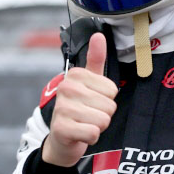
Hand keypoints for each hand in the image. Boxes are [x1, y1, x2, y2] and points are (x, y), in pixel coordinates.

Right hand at [42, 33, 117, 166]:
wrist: (61, 139)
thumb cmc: (79, 109)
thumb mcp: (89, 83)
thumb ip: (96, 60)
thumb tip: (99, 35)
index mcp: (76, 75)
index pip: (112, 90)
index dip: (106, 100)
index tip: (92, 102)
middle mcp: (67, 88)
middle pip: (109, 105)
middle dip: (103, 115)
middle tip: (89, 116)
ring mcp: (62, 108)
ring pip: (103, 120)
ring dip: (97, 127)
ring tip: (84, 124)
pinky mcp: (61, 128)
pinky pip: (93, 132)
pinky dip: (90, 137)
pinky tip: (80, 135)